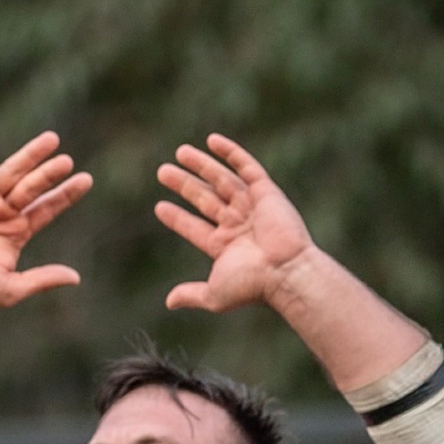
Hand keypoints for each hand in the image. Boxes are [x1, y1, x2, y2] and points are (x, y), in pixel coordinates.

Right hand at [0, 123, 91, 309]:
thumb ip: (41, 280)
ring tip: (50, 140)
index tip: (86, 179)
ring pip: (8, 173)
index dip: (66, 195)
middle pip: (31, 187)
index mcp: (17, 231)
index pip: (47, 209)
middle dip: (49, 174)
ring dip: (28, 156)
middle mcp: (2, 212)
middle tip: (66, 160)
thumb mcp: (10, 289)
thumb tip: (75, 278)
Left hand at [155, 134, 316, 313]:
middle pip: (205, 199)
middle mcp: (237, 224)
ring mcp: (251, 207)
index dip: (177, 218)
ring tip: (179, 153)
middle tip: (162, 172)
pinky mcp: (266, 192)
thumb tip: (168, 302)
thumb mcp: (215, 294)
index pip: (195, 227)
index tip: (159, 207)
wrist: (285, 272)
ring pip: (221, 180)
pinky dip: (231, 153)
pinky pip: (247, 167)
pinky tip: (212, 141)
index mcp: (224, 247)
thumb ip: (192, 294)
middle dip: (184, 185)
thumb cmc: (252, 286)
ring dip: (201, 165)